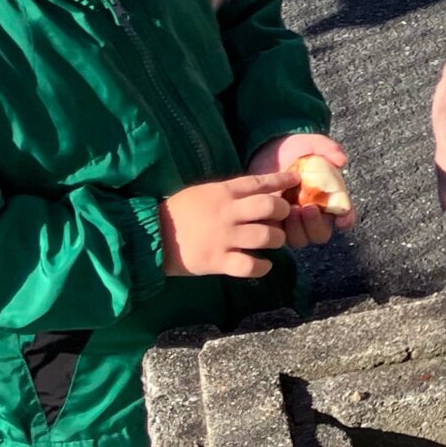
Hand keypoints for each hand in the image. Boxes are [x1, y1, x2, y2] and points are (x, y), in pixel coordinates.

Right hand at [159, 170, 299, 278]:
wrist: (150, 237)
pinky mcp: (217, 261)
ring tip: (274, 241)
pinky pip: (250, 265)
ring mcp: (223, 237)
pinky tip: (264, 264)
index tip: (295, 180)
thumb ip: (229, 193)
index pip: (259, 182)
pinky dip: (262, 266)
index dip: (281, 180)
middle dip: (283, 211)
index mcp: (222, 192)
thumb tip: (259, 191)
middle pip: (270, 206)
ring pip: (266, 236)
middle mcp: (226, 212)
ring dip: (276, 239)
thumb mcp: (202, 192)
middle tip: (283, 217)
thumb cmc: (177, 212)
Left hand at [249, 133, 356, 247]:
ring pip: (301, 239)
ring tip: (291, 208)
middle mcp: (314, 214)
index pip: (345, 216)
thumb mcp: (311, 143)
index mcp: (329, 198)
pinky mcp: (274, 223)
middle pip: (322, 234)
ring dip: (298, 229)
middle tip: (308, 208)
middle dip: (316, 225)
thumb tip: (342, 161)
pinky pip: (280, 237)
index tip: (342, 218)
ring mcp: (293, 221)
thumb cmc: (294, 149)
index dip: (346, 219)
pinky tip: (276, 212)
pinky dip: (280, 229)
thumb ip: (328, 148)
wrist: (265, 151)